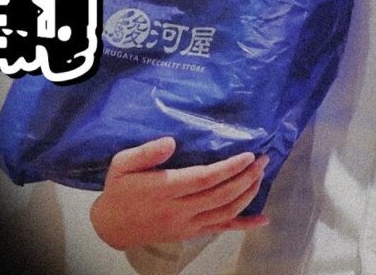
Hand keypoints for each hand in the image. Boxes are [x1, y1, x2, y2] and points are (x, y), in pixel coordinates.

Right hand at [90, 136, 269, 249]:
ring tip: (260, 175)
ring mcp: (187, 224)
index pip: (205, 178)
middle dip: (247, 177)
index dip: (230, 168)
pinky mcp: (191, 233)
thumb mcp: (122, 164)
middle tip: (263, 160)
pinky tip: (262, 220)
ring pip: (226, 212)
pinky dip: (244, 225)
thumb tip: (171, 142)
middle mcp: (179, 210)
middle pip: (222, 195)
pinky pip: (222, 229)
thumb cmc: (119, 190)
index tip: (248, 155)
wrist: (112, 227)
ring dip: (248, 194)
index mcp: (165, 189)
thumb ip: (146, 152)